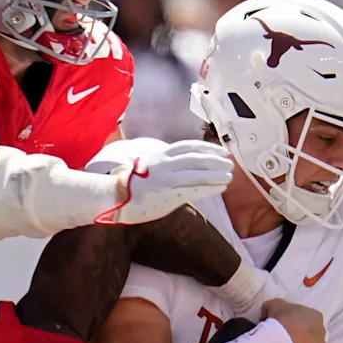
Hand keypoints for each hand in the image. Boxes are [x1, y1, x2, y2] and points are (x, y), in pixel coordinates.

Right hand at [96, 140, 233, 223]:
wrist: (113, 196)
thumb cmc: (129, 184)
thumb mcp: (146, 165)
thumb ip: (164, 163)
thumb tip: (181, 166)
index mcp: (160, 154)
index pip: (188, 146)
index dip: (207, 148)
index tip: (220, 151)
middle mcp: (165, 164)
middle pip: (196, 158)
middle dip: (215, 160)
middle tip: (230, 163)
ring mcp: (167, 179)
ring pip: (198, 173)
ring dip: (216, 174)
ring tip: (229, 176)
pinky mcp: (168, 195)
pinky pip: (194, 189)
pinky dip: (210, 187)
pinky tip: (220, 187)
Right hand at [260, 299, 325, 342]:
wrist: (283, 341)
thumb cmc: (282, 320)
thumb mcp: (274, 304)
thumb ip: (272, 307)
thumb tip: (267, 315)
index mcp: (315, 316)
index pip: (305, 319)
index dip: (292, 323)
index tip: (281, 326)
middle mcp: (322, 332)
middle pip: (308, 335)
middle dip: (297, 337)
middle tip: (282, 340)